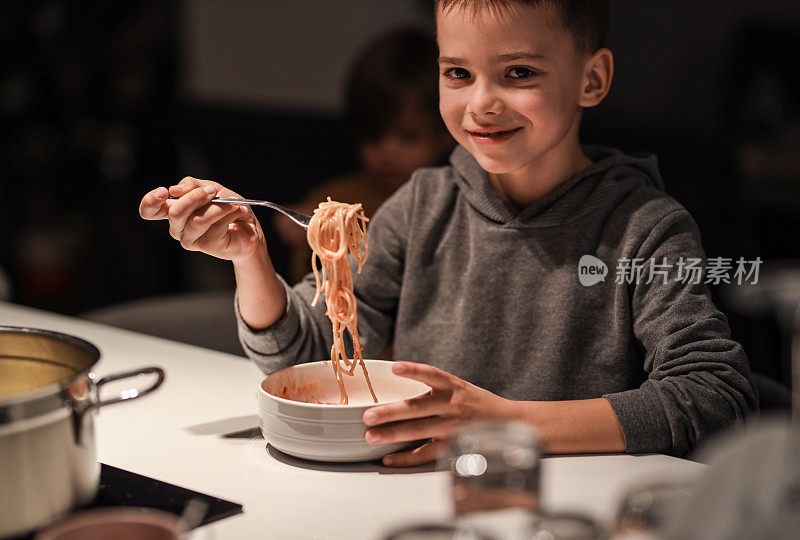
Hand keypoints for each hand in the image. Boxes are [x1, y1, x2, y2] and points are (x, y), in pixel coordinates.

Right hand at [139, 177, 265, 262]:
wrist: (250, 228)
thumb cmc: (228, 208)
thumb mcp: (212, 189)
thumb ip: (193, 186)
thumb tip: (175, 190)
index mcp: (174, 210)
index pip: (149, 210)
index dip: (150, 201)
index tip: (164, 192)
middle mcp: (177, 226)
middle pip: (175, 211)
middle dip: (196, 196)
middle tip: (214, 191)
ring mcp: (189, 238)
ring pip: (197, 219)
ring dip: (218, 207)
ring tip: (233, 204)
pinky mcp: (204, 246)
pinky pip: (214, 227)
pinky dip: (228, 214)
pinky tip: (237, 212)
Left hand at [362, 361, 509, 466]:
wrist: (507, 424)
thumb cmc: (474, 404)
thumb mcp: (458, 388)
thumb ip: (433, 386)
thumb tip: (394, 381)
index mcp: (452, 387)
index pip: (432, 375)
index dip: (414, 370)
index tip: (395, 367)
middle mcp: (452, 405)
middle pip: (417, 407)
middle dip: (390, 412)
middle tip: (368, 415)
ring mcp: (452, 428)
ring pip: (418, 431)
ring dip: (392, 435)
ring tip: (371, 436)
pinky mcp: (452, 447)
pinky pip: (425, 454)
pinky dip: (406, 458)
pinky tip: (388, 458)